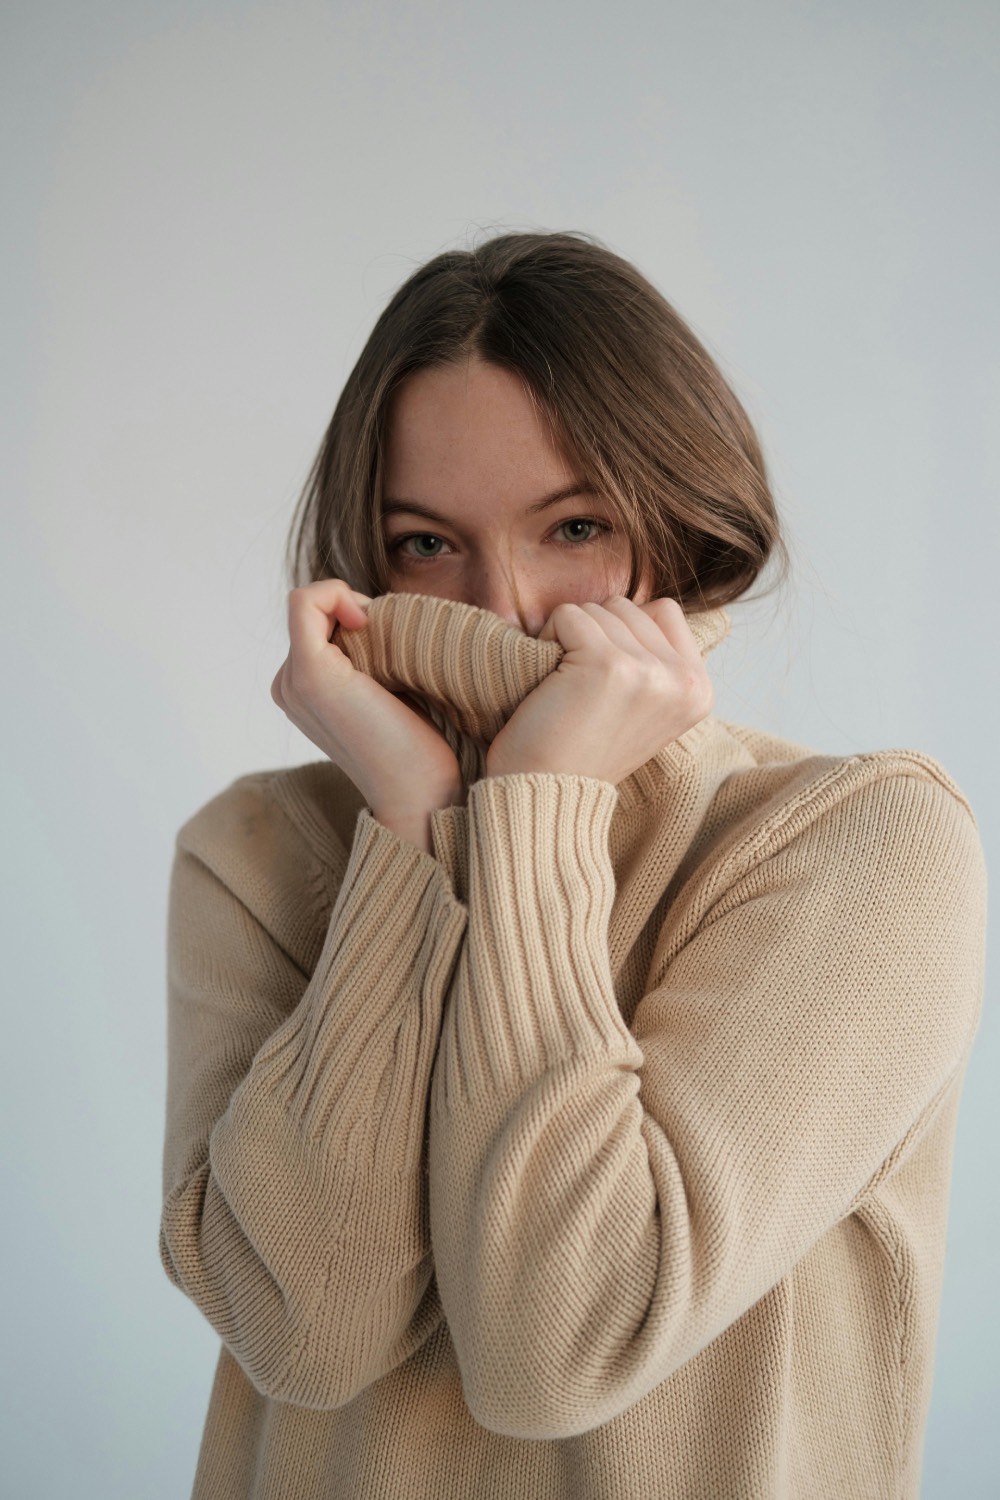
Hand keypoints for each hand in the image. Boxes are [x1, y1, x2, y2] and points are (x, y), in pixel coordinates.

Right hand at [270, 581, 462, 846]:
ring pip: (310, 603)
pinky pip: (305, 601)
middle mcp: (288, 686)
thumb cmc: (417, 748)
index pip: (317, 622)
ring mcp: (292, 681)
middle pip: (314, 611)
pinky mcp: (309, 673)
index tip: (390, 636)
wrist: (421, 792)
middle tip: (393, 643)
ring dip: (352, 606)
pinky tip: (367, 620)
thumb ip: (367, 659)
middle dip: (354, 610)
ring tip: (385, 645)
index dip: (354, 613)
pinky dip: (336, 593)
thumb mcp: (386, 688)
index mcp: (302, 691)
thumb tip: (374, 618)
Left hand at [484, 596, 713, 783]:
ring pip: (599, 609)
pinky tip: (552, 681)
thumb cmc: (583, 751)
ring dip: (571, 638)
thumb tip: (645, 608)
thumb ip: (658, 662)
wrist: (548, 793)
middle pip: (629, 607)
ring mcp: (649, 671)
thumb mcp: (645, 709)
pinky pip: (569, 614)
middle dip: (595, 634)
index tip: (607, 680)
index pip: (664, 612)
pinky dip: (549, 637)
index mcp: (699, 691)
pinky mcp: (608, 664)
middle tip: (582, 688)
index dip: (622, 631)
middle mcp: (684, 681)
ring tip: (568, 687)